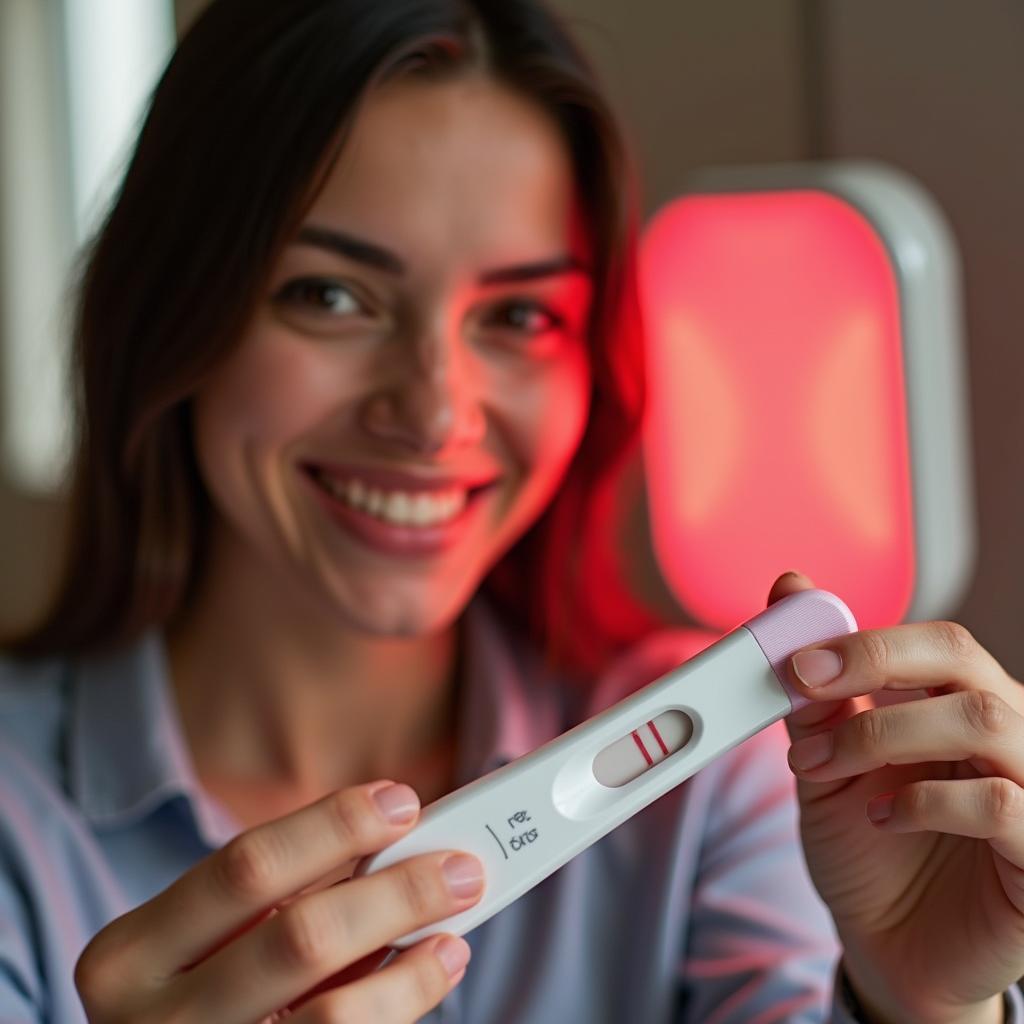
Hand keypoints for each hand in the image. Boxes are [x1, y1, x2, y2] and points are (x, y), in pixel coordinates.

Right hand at [74, 780, 482, 1022]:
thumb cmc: (203, 992)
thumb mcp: (212, 939)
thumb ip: (281, 893)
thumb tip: (393, 839)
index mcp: (131, 954)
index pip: (245, 867)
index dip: (332, 826)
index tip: (401, 801)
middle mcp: (154, 1022)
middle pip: (299, 936)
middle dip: (395, 893)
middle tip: (461, 867)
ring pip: (331, 1015)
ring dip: (412, 963)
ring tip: (455, 929)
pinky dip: (401, 1005)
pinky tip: (431, 973)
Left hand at [770, 572, 1023, 1023]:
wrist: (888, 947)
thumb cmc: (866, 848)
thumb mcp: (827, 764)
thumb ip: (817, 691)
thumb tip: (791, 589)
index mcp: (960, 707)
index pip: (935, 643)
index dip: (864, 640)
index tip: (795, 658)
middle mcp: (1007, 738)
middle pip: (964, 664)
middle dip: (873, 664)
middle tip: (803, 685)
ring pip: (986, 722)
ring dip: (884, 733)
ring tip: (826, 765)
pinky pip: (1002, 805)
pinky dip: (930, 801)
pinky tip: (882, 816)